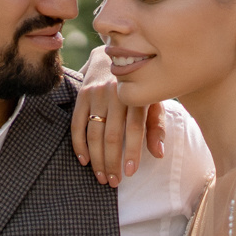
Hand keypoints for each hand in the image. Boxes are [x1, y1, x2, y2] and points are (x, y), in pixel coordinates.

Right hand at [72, 44, 165, 187]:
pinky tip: (84, 161)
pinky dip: (79, 144)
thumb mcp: (153, 100)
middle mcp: (115, 94)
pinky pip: (77, 124)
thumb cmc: (139, 84)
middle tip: (113, 182)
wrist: (116, 53)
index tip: (130, 172)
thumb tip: (158, 154)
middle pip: (112, 135)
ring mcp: (96, 94)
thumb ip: (156, 127)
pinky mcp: (82, 95)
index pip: (134, 129)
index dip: (132, 152)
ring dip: (97, 158)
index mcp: (136, 96)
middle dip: (112, 162)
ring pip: (94, 133)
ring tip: (101, 177)